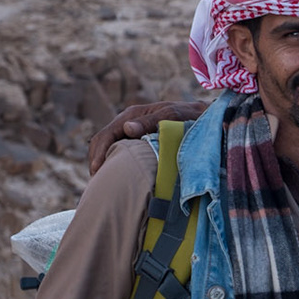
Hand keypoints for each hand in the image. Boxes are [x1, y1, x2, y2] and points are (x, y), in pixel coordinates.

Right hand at [87, 100, 208, 172]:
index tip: (98, 172)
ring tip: (103, 184)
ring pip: (108, 148)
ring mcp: (131, 132)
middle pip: (101, 142)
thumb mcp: (171, 116)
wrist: (203, 116)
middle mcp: (128, 122)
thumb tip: (127, 128)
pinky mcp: (138, 141)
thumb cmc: (188, 116)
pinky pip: (120, 152)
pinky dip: (113, 164)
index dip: (99, 153)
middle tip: (97, 183)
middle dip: (96, 161)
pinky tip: (116, 178)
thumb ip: (150, 122)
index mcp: (131, 115)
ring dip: (103, 164)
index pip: (106, 134)